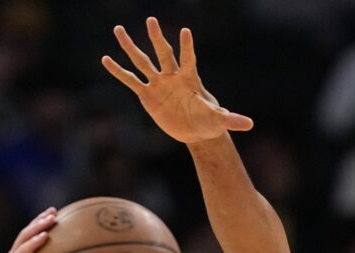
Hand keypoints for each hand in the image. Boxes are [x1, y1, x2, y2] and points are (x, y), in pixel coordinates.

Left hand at [0, 208, 58, 252]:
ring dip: (38, 222)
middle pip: (22, 238)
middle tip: (53, 217)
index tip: (46, 236)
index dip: (32, 244)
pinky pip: (29, 241)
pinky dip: (39, 230)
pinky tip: (51, 224)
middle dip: (37, 226)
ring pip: (25, 235)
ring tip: (53, 212)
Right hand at [102, 18, 253, 144]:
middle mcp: (172, 77)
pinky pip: (130, 81)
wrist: (195, 130)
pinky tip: (105, 59)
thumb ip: (231, 119)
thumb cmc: (209, 122)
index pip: (188, 59)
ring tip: (118, 30)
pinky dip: (118, 71)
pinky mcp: (147, 94)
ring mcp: (158, 84)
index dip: (187, 47)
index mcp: (190, 79)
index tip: (186, 32)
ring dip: (130, 47)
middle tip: (152, 20)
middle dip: (158, 38)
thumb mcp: (219, 121)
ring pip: (142, 61)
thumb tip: (250, 124)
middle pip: (164, 54)